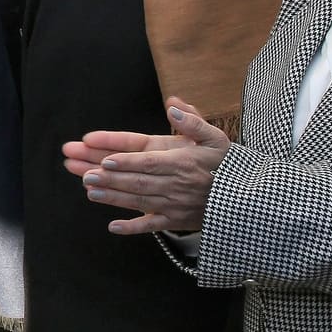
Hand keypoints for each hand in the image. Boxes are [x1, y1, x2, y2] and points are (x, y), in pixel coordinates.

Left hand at [64, 97, 229, 234]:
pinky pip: (152, 226)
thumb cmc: (228, 165)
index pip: (149, 161)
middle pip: (137, 180)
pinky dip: (132, 228)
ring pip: (139, 201)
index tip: (106, 160)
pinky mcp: (176, 221)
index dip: (128, 161)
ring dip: (112, 197)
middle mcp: (175, 184)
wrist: (247, 200)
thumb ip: (194, 121)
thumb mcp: (216, 138)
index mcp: (182, 162)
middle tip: (85, 174)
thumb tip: (173, 104)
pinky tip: (113, 227)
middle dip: (110, 178)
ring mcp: (174, 205)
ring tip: (89, 190)